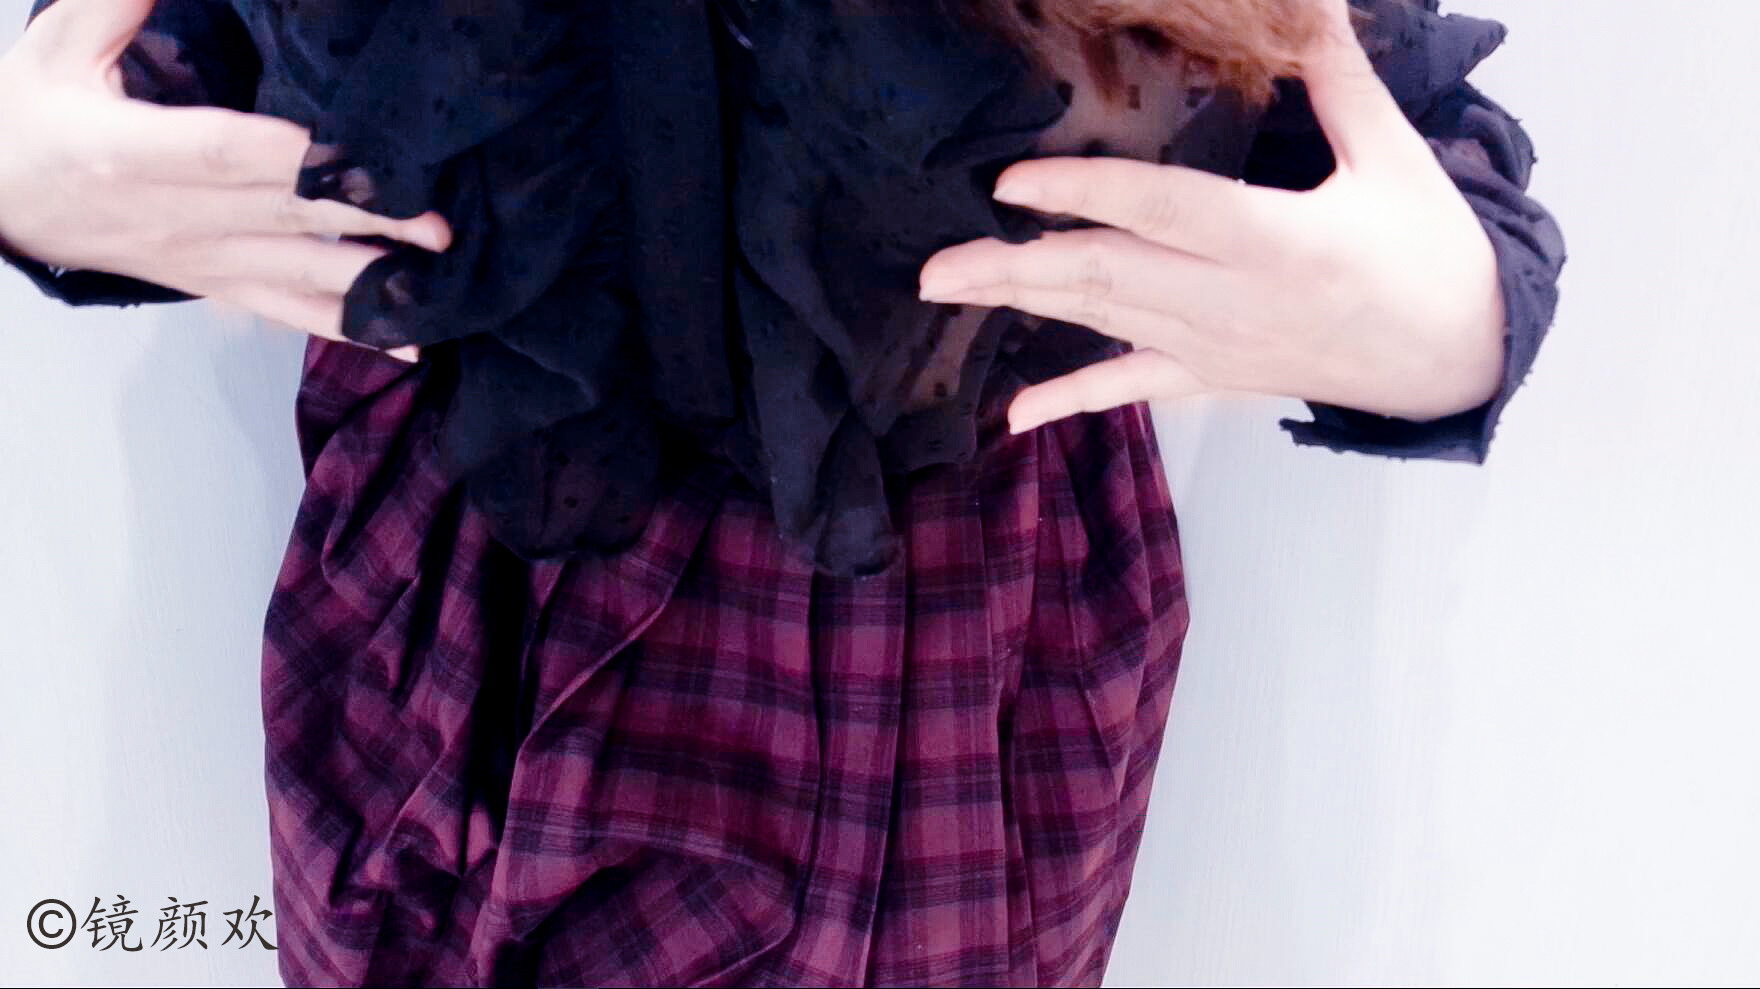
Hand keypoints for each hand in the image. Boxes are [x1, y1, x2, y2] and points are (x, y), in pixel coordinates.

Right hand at [0, 0, 450, 360]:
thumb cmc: (26, 117)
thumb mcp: (58, 47)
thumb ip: (118, 1)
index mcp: (131, 152)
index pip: (227, 151)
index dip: (296, 155)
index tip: (361, 151)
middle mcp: (174, 216)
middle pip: (282, 214)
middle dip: (365, 217)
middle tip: (438, 220)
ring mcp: (198, 259)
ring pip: (295, 272)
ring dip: (371, 277)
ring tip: (437, 272)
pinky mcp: (211, 285)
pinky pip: (285, 313)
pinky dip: (347, 330)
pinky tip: (407, 341)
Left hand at [916, 0, 1504, 434]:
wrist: (1457, 355)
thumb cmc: (1428, 252)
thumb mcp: (1390, 156)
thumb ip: (1337, 78)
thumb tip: (1310, 0)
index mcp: (1279, 241)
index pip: (1163, 211)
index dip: (1085, 195)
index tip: (1012, 182)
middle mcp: (1236, 302)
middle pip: (1109, 279)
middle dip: (1016, 269)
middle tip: (933, 265)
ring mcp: (1219, 348)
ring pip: (1105, 325)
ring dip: (1024, 308)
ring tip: (947, 292)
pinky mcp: (1216, 376)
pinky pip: (1135, 389)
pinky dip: (1073, 399)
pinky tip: (1014, 416)